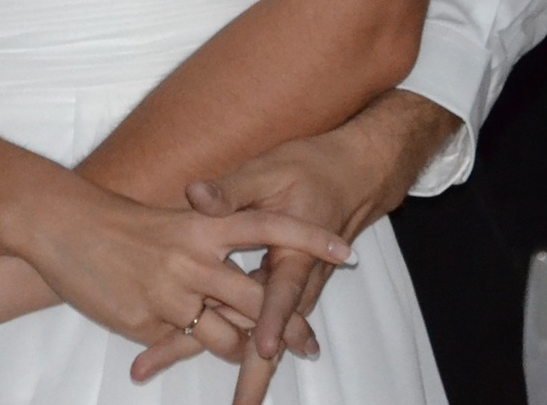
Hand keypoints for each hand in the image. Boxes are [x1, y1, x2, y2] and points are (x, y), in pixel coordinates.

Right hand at [14, 182, 353, 349]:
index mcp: (204, 222)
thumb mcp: (175, 219)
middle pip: (258, 297)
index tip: (347, 251)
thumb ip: (212, 235)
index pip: (270, 226)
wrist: (64, 225)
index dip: (310, 237)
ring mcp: (172, 292)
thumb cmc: (121, 222)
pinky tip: (197, 358)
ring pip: (227, 335)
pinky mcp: (148, 321)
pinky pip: (186, 347)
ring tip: (262, 362)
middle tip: (310, 345)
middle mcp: (194, 256)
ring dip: (246, 352)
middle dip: (288, 327)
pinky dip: (194, 352)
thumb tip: (244, 251)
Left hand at [131, 91, 452, 398]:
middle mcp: (296, 282)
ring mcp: (290, 291)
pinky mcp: (280, 291)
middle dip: (253, 375)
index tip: (260, 347)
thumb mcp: (268, 171)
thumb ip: (232, 190)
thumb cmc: (309, 170)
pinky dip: (235, 346)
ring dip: (243, 370)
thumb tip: (195, 196)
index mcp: (294, 253)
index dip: (271, 320)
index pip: (282, 293)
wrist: (350, 176)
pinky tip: (207, 365)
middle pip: (273, 336)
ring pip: (263, 336)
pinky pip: (256, 324)